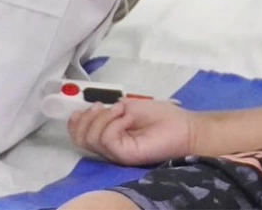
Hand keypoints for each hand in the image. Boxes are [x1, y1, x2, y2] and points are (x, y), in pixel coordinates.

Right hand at [67, 98, 196, 165]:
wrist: (184, 127)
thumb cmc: (161, 116)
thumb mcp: (130, 107)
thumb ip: (109, 110)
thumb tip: (90, 110)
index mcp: (109, 135)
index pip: (80, 135)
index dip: (77, 121)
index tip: (91, 105)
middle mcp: (109, 147)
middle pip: (80, 138)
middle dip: (87, 118)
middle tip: (104, 106)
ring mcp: (116, 152)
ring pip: (91, 139)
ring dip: (102, 118)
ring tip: (122, 110)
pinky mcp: (124, 155)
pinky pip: (107, 139)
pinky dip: (114, 123)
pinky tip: (127, 117)